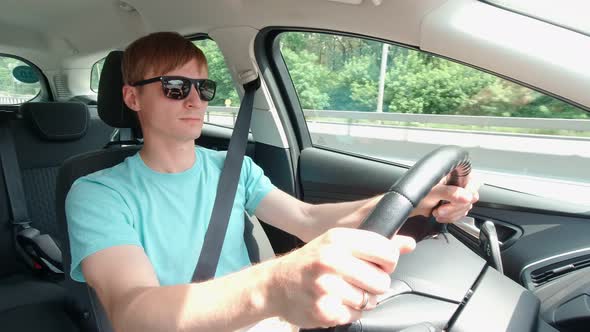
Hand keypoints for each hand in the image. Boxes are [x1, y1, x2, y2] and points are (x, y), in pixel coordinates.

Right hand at [268, 228, 414, 327]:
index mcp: (338, 239)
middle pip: (382, 281)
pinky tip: (334, 301)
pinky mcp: (324, 310)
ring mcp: (326, 287)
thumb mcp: (337, 242)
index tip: (378, 264)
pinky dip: (349, 312)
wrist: (275, 284)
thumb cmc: (310, 262)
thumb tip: (409, 243)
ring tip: (343, 291)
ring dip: (361, 300)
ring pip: (370, 301)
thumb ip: (373, 243)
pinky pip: (356, 315)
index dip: (387, 262)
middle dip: (374, 284)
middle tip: (358, 280)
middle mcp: (331, 260)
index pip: (386, 251)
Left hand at [412, 173, 480, 222]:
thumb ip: (449, 193)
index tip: (463, 200)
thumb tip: (467, 197)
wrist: (408, 205)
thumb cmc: (414, 193)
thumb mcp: (432, 192)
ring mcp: (456, 193)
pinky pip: (461, 213)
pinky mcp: (454, 204)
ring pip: (467, 206)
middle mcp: (456, 181)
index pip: (473, 179)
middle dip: (456, 206)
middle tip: (442, 209)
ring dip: (452, 213)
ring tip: (437, 212)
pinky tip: (441, 216)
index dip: (469, 191)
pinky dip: (452, 217)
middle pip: (471, 196)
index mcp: (452, 172)